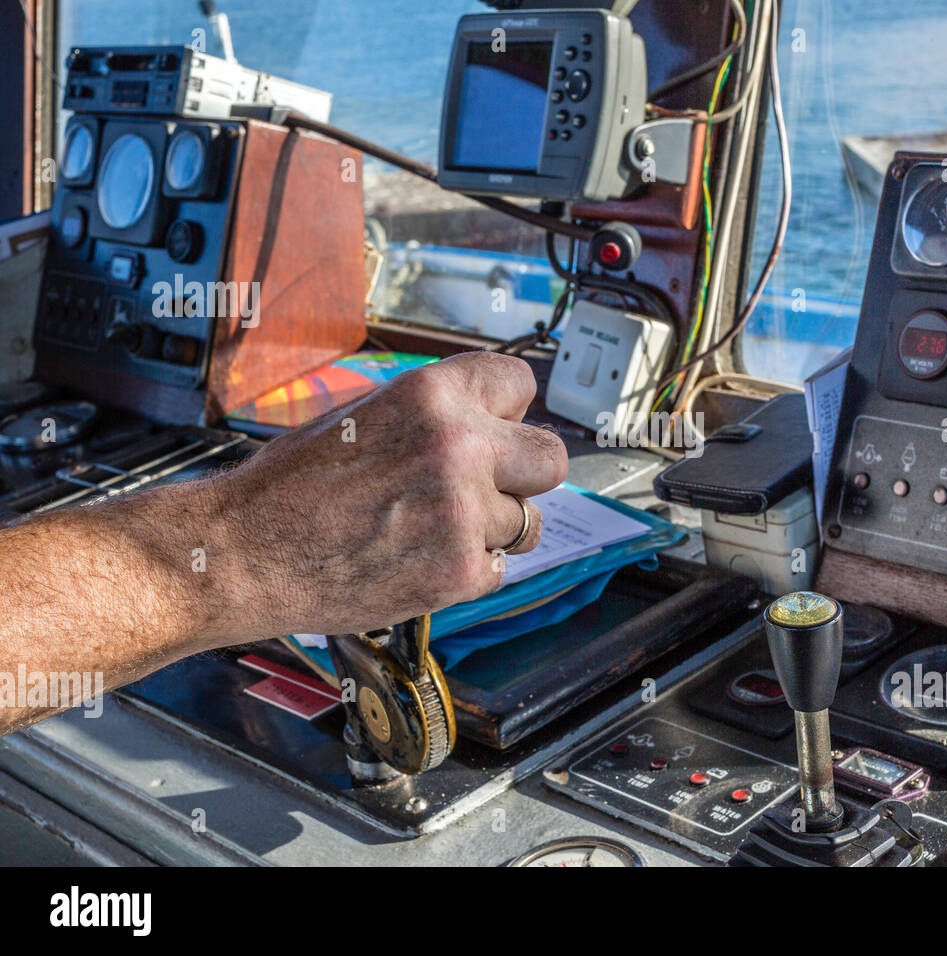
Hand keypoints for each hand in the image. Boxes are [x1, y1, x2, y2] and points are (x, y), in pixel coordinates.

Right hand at [199, 351, 567, 641]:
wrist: (243, 553)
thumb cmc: (292, 485)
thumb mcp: (365, 413)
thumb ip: (436, 412)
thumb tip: (491, 417)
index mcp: (434, 394)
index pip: (522, 384)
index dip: (505, 411)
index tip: (491, 429)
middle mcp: (459, 447)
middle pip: (551, 457)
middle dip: (524, 473)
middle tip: (487, 486)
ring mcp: (464, 513)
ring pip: (529, 522)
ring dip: (494, 528)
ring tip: (437, 530)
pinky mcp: (460, 572)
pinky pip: (499, 569)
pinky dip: (467, 570)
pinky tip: (419, 559)